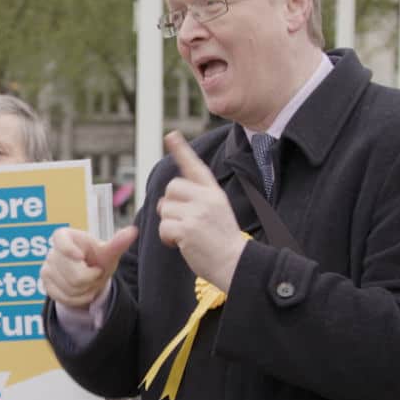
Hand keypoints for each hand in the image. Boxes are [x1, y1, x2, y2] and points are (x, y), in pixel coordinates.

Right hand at [40, 226, 137, 308]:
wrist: (89, 275)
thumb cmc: (98, 259)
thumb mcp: (108, 252)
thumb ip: (118, 243)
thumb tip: (133, 230)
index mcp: (65, 236)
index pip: (59, 238)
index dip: (68, 249)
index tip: (81, 256)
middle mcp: (53, 251)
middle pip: (73, 273)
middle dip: (91, 278)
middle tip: (96, 273)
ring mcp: (46, 268)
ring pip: (69, 288)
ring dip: (86, 289)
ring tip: (90, 281)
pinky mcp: (46, 284)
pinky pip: (64, 298)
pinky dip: (79, 299)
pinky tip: (83, 291)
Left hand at [158, 131, 246, 290]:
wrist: (235, 264)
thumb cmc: (222, 241)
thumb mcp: (217, 212)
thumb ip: (199, 199)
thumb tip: (170, 194)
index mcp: (214, 193)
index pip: (195, 167)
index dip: (182, 151)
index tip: (171, 135)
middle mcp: (207, 199)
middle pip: (171, 188)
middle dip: (169, 204)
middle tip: (180, 220)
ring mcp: (197, 213)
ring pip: (165, 208)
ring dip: (168, 224)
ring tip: (186, 235)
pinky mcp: (187, 229)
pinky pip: (163, 227)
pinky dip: (167, 238)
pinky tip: (181, 244)